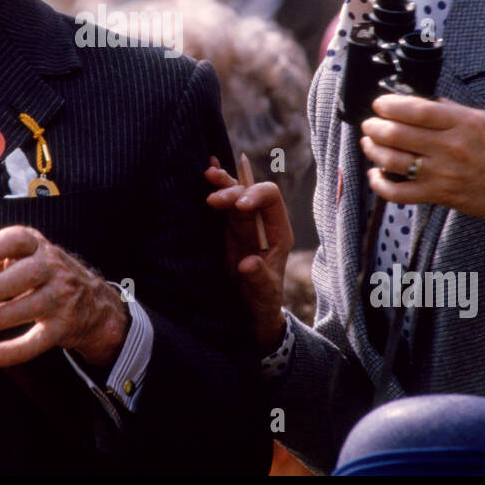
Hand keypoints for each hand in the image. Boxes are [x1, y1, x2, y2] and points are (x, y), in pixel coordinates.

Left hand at [0, 224, 128, 367]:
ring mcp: (61, 297)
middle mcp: (51, 267)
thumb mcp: (10, 259)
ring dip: (2, 317)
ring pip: (34, 306)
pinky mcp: (63, 326)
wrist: (92, 303)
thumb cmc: (38, 275)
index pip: (17, 240)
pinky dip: (18, 349)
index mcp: (35, 246)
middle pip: (27, 274)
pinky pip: (41, 339)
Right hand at [204, 158, 292, 354]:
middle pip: (247, 193)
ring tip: (208, 172)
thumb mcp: (264, 296)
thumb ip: (259, 279)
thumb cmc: (262, 304)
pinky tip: (207, 170)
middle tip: (212, 199)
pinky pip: (218, 206)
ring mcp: (240, 226)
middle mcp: (259, 223)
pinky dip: (213, 188)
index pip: (270, 199)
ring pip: (231, 195)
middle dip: (231, 191)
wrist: (248, 315)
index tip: (238, 206)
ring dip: (220, 183)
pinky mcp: (223, 232)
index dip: (255, 195)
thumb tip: (248, 263)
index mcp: (278, 233)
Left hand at [360, 94, 484, 249]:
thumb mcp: (484, 121)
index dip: (391, 106)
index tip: (380, 104)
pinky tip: (374, 174)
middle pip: (397, 134)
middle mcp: (450, 147)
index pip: (417, 110)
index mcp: (464, 124)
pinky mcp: (436, 195)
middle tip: (370, 124)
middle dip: (375, 126)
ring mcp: (441, 173)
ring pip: (391, 160)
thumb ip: (451, 109)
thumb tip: (419, 100)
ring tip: (368, 142)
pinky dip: (379, 184)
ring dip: (372, 149)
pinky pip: (397, 192)